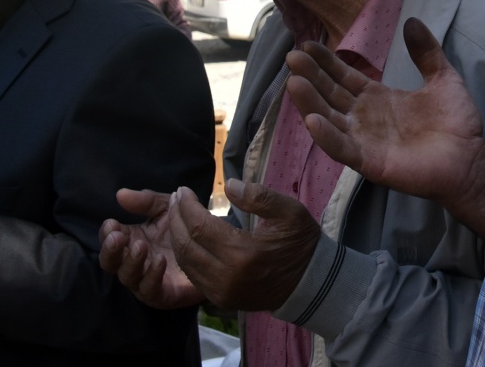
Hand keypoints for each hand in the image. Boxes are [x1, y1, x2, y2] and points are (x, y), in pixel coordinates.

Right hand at [99, 189, 201, 308]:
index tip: (112, 224)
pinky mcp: (162, 294)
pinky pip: (150, 290)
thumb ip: (146, 201)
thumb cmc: (185, 228)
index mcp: (131, 240)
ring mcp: (145, 279)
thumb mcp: (166, 208)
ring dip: (131, 262)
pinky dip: (152, 276)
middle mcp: (133, 262)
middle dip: (110, 250)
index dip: (107, 233)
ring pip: (127, 277)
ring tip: (141, 246)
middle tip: (117, 238)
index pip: (109, 239)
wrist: (213, 248)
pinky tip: (159, 261)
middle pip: (110, 262)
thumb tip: (120, 194)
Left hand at [163, 180, 318, 311]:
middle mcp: (226, 276)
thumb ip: (258, 197)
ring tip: (176, 216)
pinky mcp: (221, 299)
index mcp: (243, 253)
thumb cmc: (300, 243)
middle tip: (175, 199)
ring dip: (176, 237)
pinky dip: (186, 255)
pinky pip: (193, 276)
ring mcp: (221, 291)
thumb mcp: (289, 212)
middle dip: (176, 219)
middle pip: (186, 245)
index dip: (186, 207)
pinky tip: (187, 239)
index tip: (182, 190)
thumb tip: (228, 185)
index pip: (200, 227)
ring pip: (185, 263)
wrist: (310, 283)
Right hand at [284, 17, 484, 243]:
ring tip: (294, 83)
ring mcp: (365, 141)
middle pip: (330, 95)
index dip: (325, 62)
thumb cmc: (456, 122)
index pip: (343, 77)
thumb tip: (412, 20)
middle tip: (293, 58)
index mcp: (377, 98)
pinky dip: (327, 137)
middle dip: (311, 77)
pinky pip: (343, 150)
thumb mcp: (442, 78)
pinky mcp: (371, 163)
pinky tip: (313, 121)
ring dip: (310, 103)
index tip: (307, 45)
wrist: (472, 158)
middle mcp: (364, 119)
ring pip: (329, 120)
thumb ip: (426, 51)